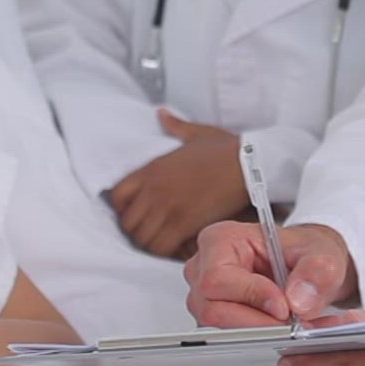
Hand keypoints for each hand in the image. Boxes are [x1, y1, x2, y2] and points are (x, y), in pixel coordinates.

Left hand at [107, 109, 246, 258]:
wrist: (248, 163)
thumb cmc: (226, 149)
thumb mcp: (196, 132)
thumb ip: (175, 125)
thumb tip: (162, 113)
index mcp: (152, 168)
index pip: (117, 196)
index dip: (123, 209)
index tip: (138, 213)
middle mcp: (154, 189)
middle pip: (126, 223)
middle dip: (137, 230)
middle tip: (154, 232)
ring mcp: (167, 207)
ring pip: (141, 239)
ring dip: (151, 243)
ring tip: (166, 241)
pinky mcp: (183, 224)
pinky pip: (160, 247)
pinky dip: (167, 252)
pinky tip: (179, 246)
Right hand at [184, 220, 356, 327]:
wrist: (307, 267)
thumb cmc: (303, 252)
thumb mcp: (321, 253)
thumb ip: (316, 271)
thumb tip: (299, 300)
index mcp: (219, 240)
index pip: (218, 277)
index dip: (250, 295)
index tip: (283, 307)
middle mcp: (204, 268)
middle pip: (215, 309)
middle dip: (259, 323)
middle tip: (295, 325)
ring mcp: (205, 297)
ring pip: (222, 329)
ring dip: (263, 333)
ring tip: (297, 326)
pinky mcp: (216, 319)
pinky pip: (232, 338)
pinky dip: (263, 339)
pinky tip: (287, 330)